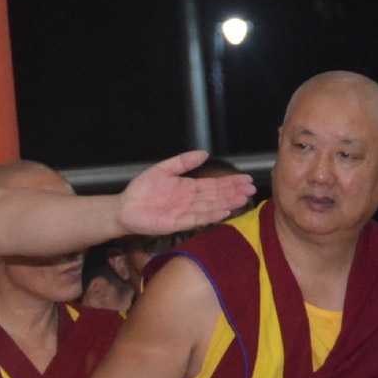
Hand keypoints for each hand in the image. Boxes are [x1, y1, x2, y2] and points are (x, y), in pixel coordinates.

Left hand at [116, 152, 256, 235]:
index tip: (246, 179)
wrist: (124, 207)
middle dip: (234, 192)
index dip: (230, 182)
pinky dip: (210, 216)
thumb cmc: (142, 189)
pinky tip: (224, 212)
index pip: (213, 185)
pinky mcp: (177, 224)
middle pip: (216, 196)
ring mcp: (185, 213)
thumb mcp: (162, 170)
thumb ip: (182, 162)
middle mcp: (190, 201)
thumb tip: (204, 153)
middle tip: (252, 189)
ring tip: (243, 199)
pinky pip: (196, 220)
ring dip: (227, 204)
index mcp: (188, 188)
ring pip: (210, 207)